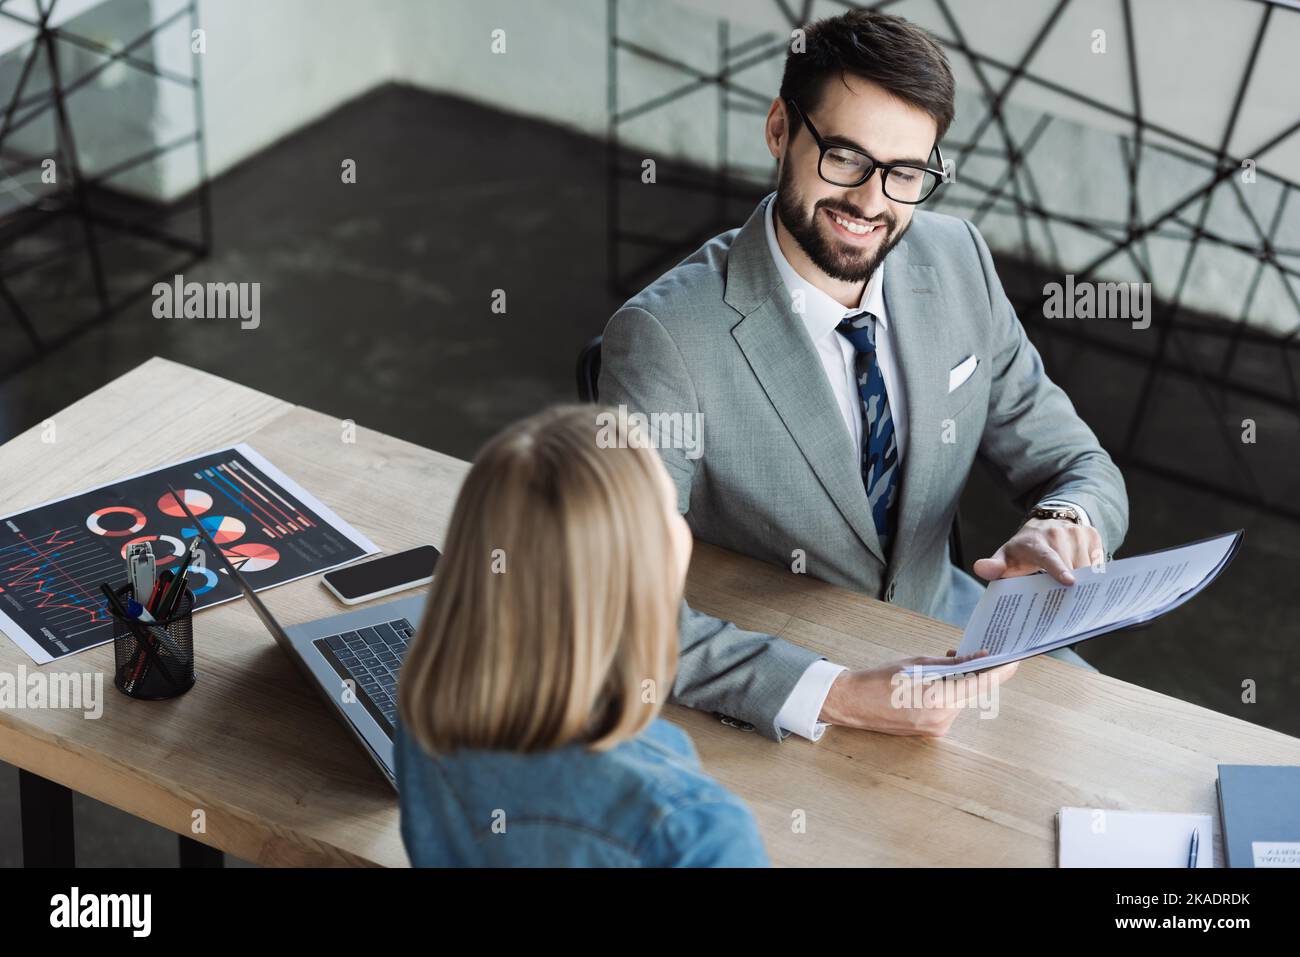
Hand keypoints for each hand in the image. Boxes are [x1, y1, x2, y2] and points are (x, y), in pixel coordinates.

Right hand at [818, 650, 1018, 735]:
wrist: (852, 704)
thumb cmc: (879, 679)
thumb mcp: (916, 663)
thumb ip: (951, 663)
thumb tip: (979, 657)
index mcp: (937, 698)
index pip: (980, 683)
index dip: (1000, 671)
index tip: (1014, 660)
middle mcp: (941, 718)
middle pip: (972, 692)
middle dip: (975, 673)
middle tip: (973, 653)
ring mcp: (937, 728)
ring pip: (961, 700)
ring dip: (959, 683)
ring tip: (943, 667)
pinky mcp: (931, 732)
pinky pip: (950, 709)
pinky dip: (949, 694)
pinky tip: (936, 682)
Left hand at [973, 518, 1101, 585]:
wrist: (1045, 525)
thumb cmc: (1024, 549)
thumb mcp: (1006, 556)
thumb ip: (994, 566)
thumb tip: (981, 568)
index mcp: (1035, 542)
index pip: (1048, 557)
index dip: (1058, 569)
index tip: (1069, 582)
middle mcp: (1058, 534)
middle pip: (1073, 567)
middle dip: (1073, 586)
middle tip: (1069, 603)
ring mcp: (1077, 532)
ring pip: (1088, 566)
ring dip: (1083, 581)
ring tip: (1073, 589)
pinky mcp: (1092, 534)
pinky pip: (1098, 561)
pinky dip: (1093, 573)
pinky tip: (1083, 576)